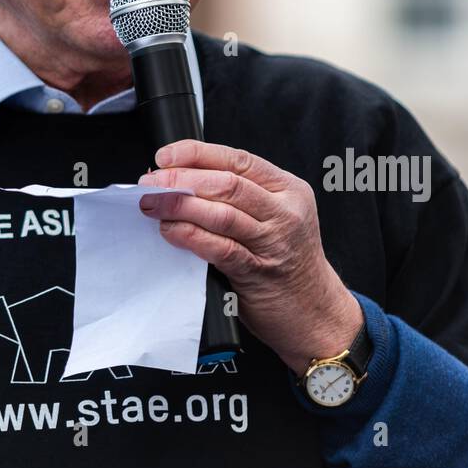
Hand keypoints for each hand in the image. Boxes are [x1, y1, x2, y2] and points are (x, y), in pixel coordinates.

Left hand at [138, 139, 363, 373]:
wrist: (317, 313)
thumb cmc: (288, 263)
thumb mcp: (276, 218)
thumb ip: (241, 198)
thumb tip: (182, 180)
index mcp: (288, 189)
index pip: (237, 159)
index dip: (196, 154)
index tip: (165, 157)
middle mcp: (285, 211)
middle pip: (227, 183)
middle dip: (182, 179)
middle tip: (150, 182)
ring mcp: (275, 242)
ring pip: (222, 213)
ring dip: (180, 206)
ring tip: (153, 205)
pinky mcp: (260, 272)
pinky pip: (220, 248)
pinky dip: (190, 236)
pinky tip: (171, 231)